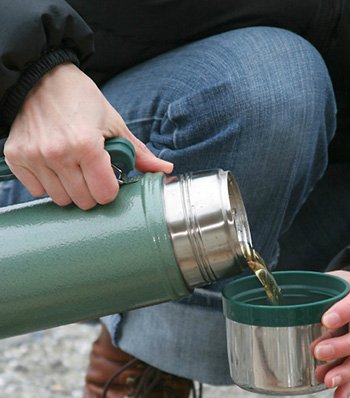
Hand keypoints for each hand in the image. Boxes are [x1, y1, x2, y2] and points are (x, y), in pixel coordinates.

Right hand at [4, 63, 172, 208]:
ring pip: (60, 199)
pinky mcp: (16, 157)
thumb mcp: (114, 123)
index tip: (109, 178)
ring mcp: (34, 157)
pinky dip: (48, 183)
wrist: (40, 77)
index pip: (104, 195)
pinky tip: (54, 165)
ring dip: (70, 189)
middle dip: (92, 191)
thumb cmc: (81, 99)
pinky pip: (37, 190)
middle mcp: (58, 154)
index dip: (110, 189)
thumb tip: (166, 169)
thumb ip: (138, 152)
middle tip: (91, 172)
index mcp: (87, 145)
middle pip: (83, 201)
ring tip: (73, 166)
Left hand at [311, 270, 349, 397]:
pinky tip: (338, 397)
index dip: (345, 311)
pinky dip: (349, 385)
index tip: (325, 321)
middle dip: (343, 346)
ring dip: (345, 371)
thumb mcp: (333, 284)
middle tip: (318, 352)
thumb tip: (289, 312)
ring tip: (325, 379)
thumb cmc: (342, 288)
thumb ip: (320, 296)